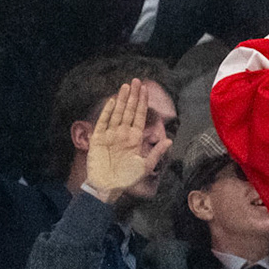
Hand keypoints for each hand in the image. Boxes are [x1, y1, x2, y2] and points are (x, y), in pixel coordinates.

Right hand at [82, 80, 162, 203]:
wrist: (108, 187)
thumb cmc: (127, 178)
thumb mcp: (145, 166)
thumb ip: (156, 152)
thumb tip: (170, 140)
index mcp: (135, 138)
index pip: (139, 116)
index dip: (142, 102)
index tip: (145, 89)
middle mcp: (123, 133)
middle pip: (129, 110)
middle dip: (133, 96)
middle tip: (136, 80)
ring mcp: (110, 135)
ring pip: (117, 113)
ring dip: (121, 100)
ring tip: (126, 86)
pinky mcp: (98, 139)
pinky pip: (102, 122)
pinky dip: (106, 112)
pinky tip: (111, 101)